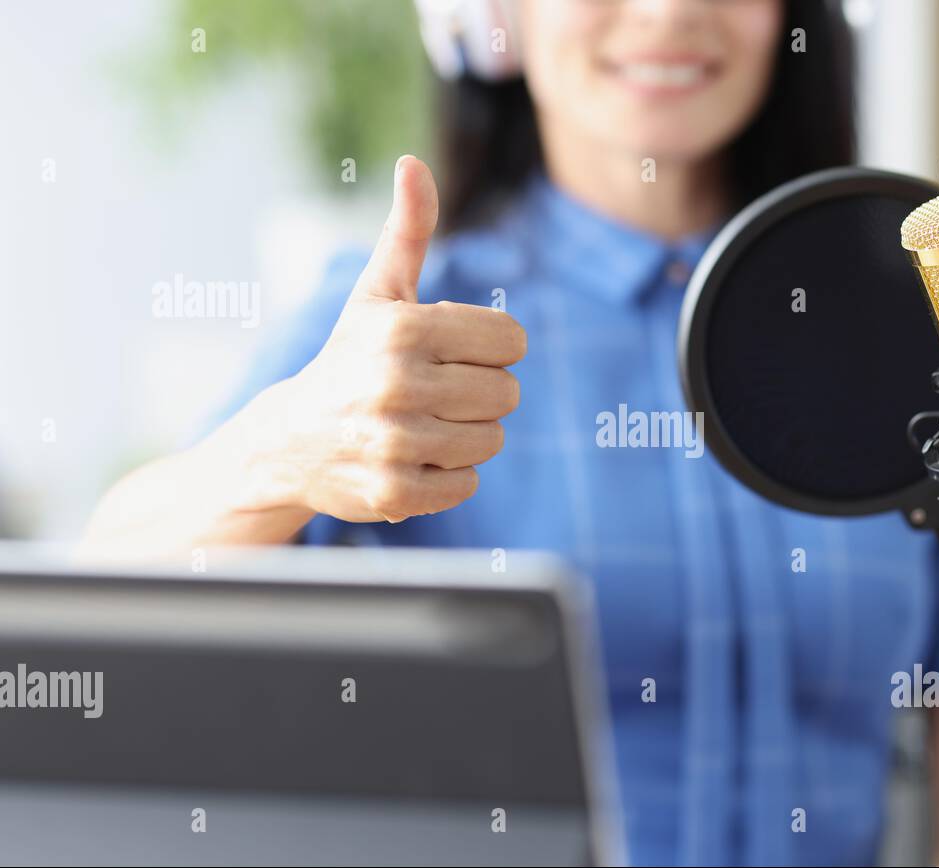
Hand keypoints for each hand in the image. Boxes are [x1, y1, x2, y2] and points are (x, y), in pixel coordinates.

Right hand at [254, 155, 525, 523]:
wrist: (288, 441)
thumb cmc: (350, 358)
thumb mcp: (378, 293)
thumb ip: (408, 231)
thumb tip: (414, 164)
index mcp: (403, 329)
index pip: (512, 341)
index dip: (491, 349)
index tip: (454, 353)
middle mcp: (395, 384)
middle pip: (507, 393)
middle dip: (482, 393)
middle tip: (437, 393)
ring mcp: (392, 443)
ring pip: (491, 440)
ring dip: (468, 436)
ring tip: (424, 426)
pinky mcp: (392, 494)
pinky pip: (466, 485)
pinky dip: (449, 477)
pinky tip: (413, 460)